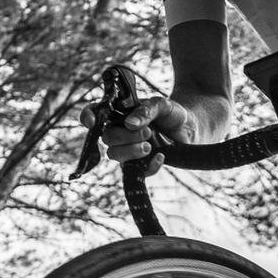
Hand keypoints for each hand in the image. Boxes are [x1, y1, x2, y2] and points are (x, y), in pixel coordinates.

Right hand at [78, 95, 192, 176]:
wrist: (190, 127)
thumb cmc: (171, 113)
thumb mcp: (161, 105)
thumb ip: (146, 110)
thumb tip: (130, 123)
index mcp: (119, 114)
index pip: (95, 113)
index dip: (87, 117)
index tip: (91, 121)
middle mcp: (119, 132)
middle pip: (106, 138)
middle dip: (124, 137)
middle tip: (148, 132)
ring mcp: (128, 150)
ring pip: (114, 155)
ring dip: (131, 151)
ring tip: (150, 145)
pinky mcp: (139, 164)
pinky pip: (134, 171)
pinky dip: (148, 165)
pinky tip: (160, 157)